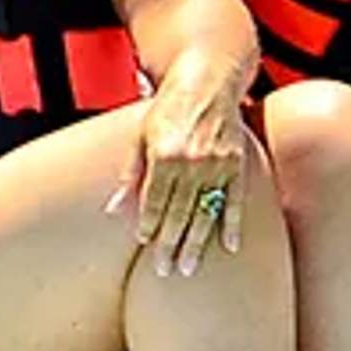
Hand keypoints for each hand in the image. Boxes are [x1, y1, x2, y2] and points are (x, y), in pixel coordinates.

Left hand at [114, 52, 248, 276]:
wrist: (207, 81)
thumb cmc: (167, 109)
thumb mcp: (140, 135)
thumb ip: (129, 173)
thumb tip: (112, 209)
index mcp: (164, 153)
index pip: (154, 198)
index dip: (149, 222)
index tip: (144, 242)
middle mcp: (192, 160)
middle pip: (179, 211)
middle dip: (170, 243)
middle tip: (164, 270)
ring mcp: (217, 163)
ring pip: (205, 211)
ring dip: (197, 242)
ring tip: (188, 268)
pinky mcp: (237, 163)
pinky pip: (235, 200)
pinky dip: (232, 224)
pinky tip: (229, 246)